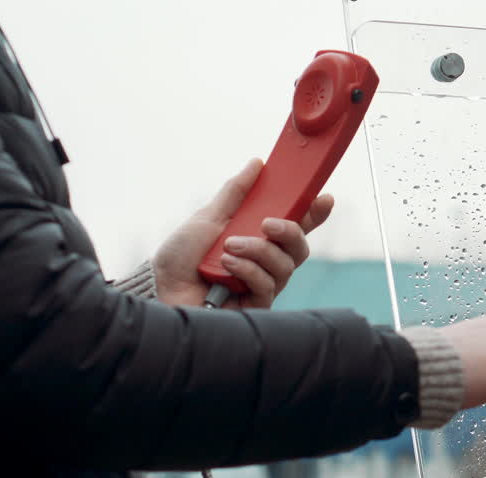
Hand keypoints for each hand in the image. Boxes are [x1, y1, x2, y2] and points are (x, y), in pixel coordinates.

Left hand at [153, 158, 334, 308]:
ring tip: (229, 246)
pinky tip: (226, 266)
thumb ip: (236, 193)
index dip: (314, 214)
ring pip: (285, 266)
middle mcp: (264, 263)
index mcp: (258, 239)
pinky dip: (248, 270)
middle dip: (290, 231)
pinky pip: (268, 285)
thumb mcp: (208, 217)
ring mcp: (261, 285)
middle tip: (268, 224)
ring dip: (258, 251)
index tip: (324, 198)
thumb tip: (257, 164)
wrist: (161, 288)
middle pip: (300, 248)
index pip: (295, 226)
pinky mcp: (255, 306)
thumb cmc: (179, 258)